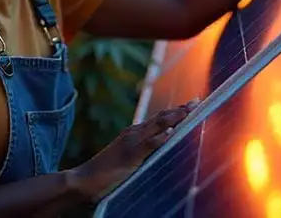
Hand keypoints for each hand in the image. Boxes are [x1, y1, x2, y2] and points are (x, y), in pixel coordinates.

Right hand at [69, 100, 199, 201]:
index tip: (190, 105)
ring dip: (174, 118)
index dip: (175, 111)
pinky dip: (160, 138)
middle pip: (161, 117)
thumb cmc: (106, 174)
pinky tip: (170, 133)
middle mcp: (133, 133)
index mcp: (133, 133)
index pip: (159, 119)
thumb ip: (143, 151)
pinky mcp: (129, 155)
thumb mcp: (128, 159)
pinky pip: (148, 144)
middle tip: (196, 102)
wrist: (85, 179)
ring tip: (188, 112)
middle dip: (179, 110)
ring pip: (156, 125)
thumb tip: (163, 146)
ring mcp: (131, 142)